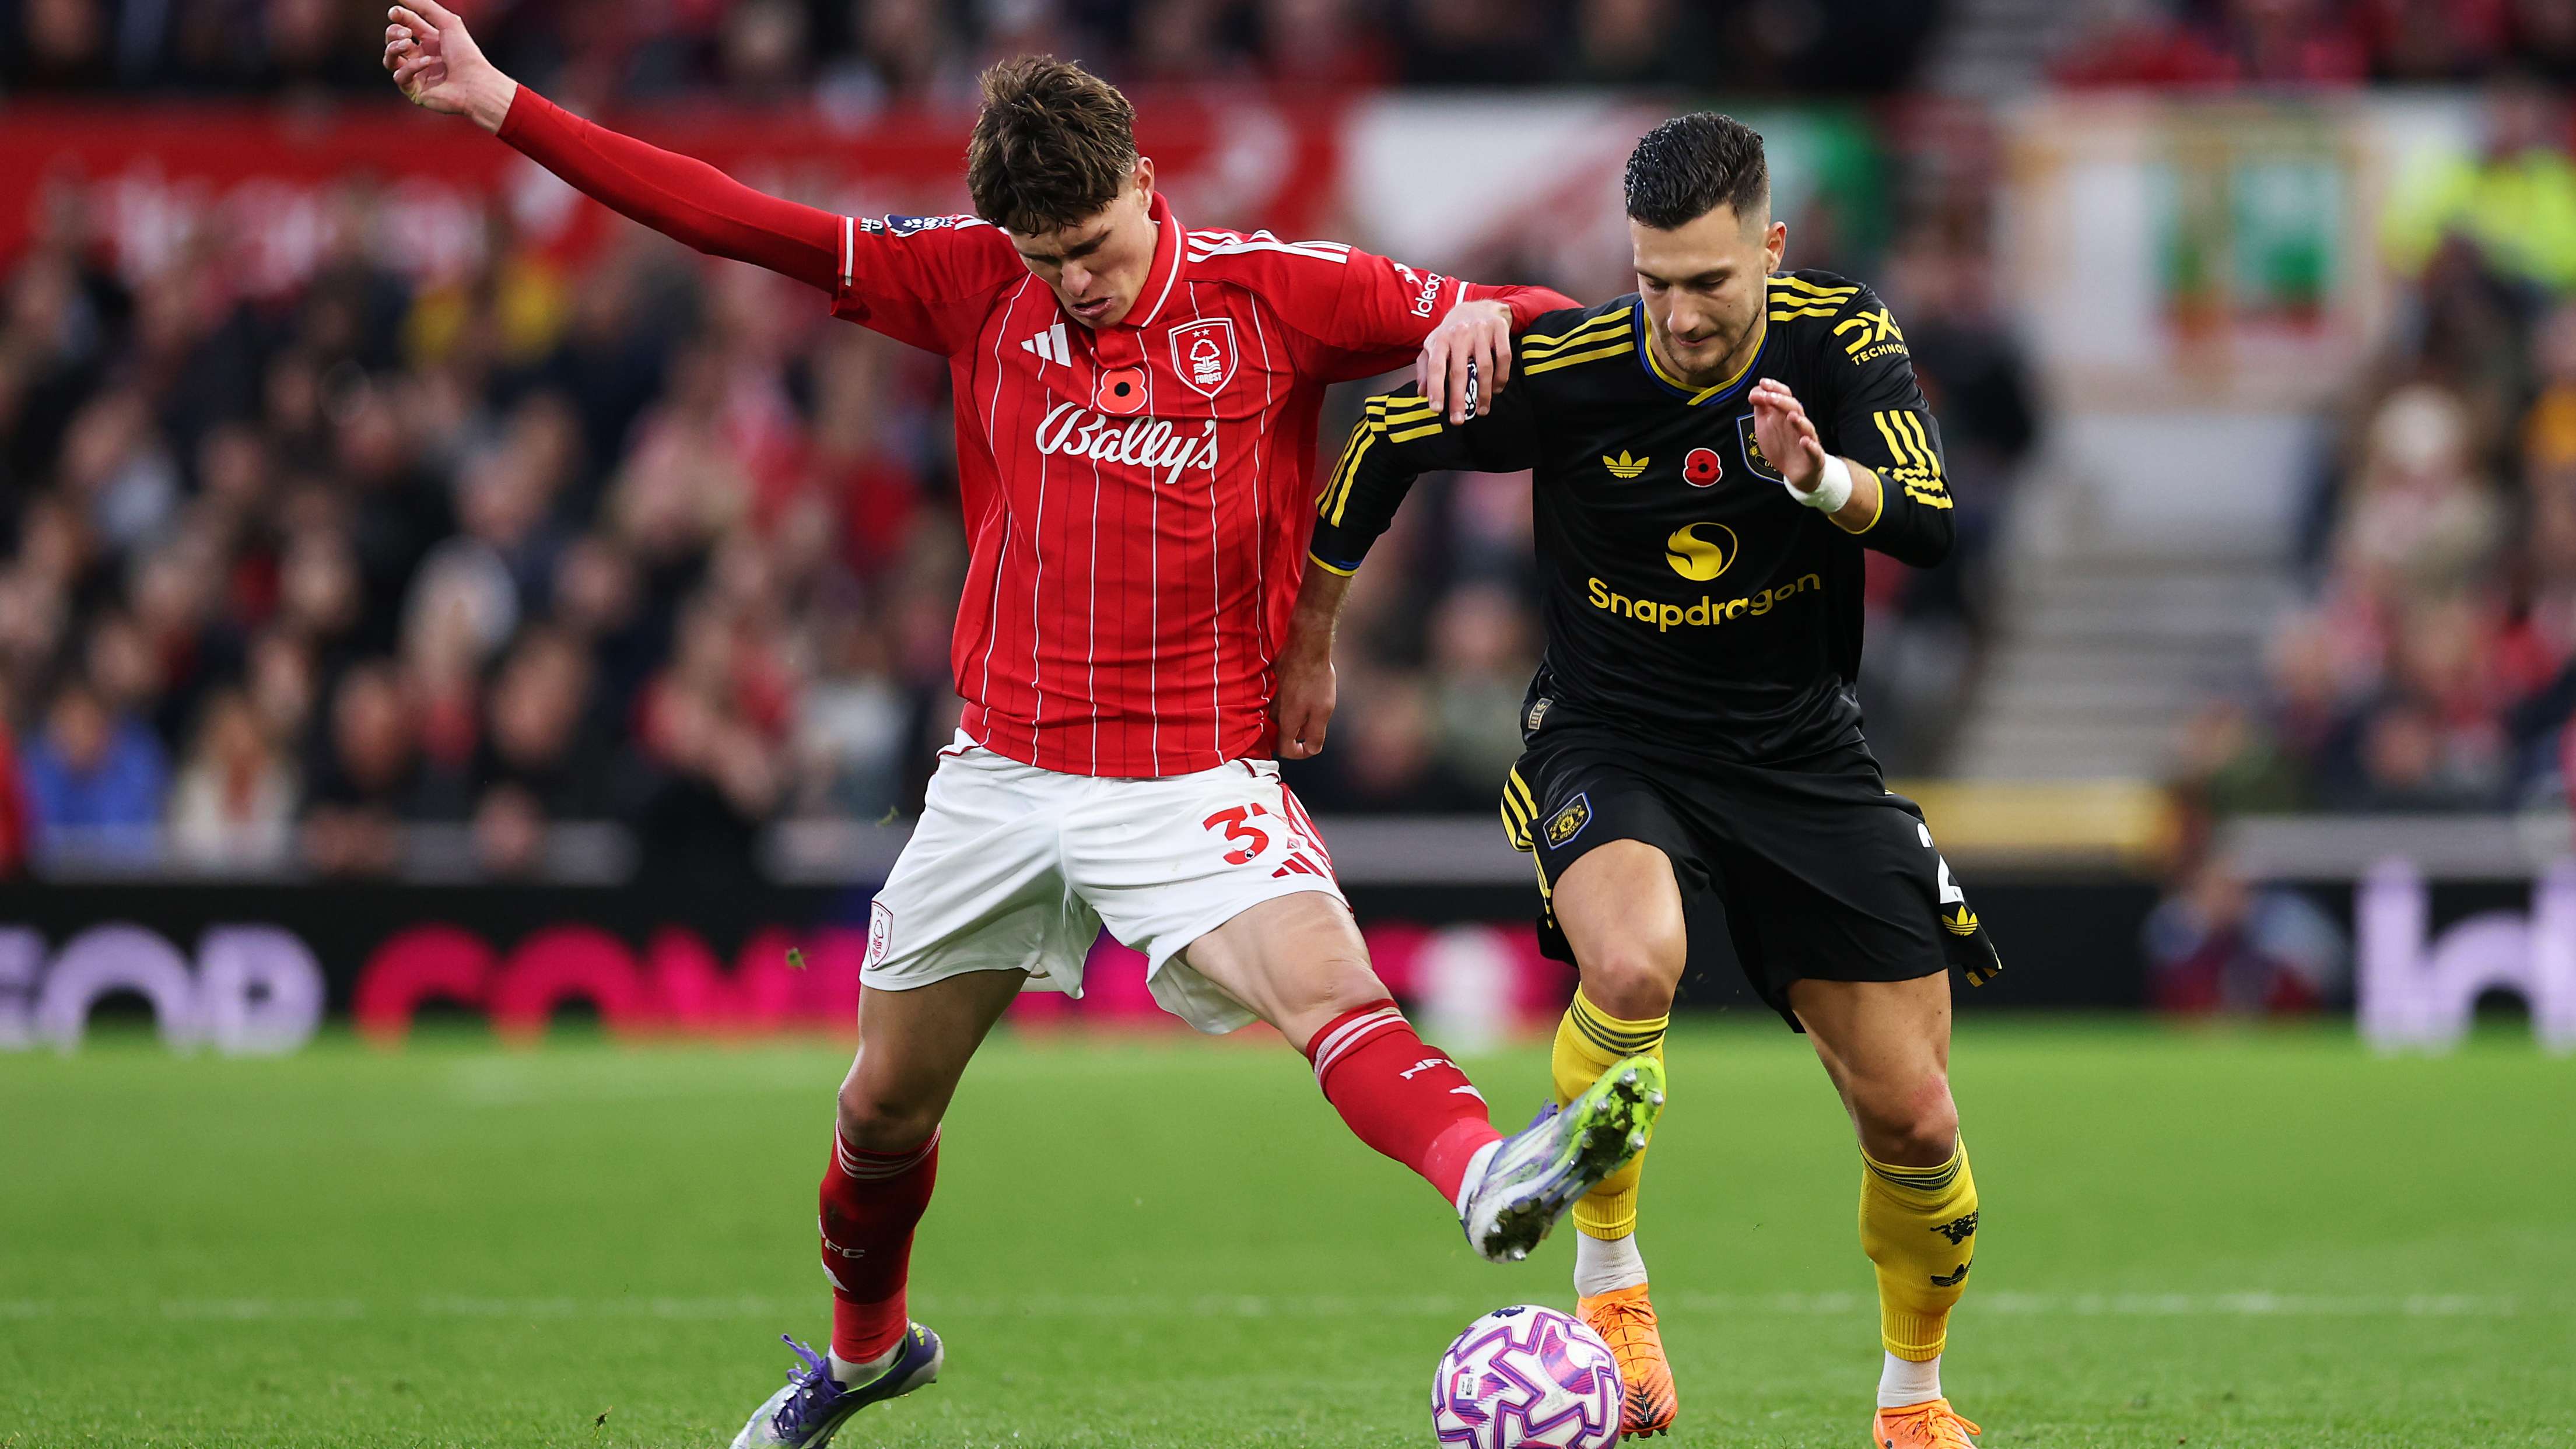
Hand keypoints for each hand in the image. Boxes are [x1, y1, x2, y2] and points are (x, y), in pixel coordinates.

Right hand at [384, 0, 515, 132]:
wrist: (476, 84)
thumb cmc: (466, 54)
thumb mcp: (447, 22)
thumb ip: (424, 6)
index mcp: (431, 41)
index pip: (406, 24)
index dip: (398, 17)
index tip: (395, 13)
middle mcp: (422, 57)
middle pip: (393, 40)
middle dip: (393, 33)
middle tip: (406, 34)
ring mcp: (417, 75)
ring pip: (390, 59)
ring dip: (394, 48)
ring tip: (407, 44)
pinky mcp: (415, 91)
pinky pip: (399, 76)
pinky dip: (411, 67)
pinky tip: (426, 63)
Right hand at [1275, 639, 1336, 759]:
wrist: (1306, 647)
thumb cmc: (1316, 679)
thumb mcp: (1323, 711)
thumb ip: (1316, 734)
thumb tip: (1311, 750)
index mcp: (1287, 721)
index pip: (1285, 749)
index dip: (1299, 753)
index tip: (1310, 747)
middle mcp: (1274, 712)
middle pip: (1281, 733)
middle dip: (1297, 734)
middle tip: (1314, 723)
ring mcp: (1271, 697)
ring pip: (1280, 717)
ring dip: (1294, 717)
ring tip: (1311, 704)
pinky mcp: (1272, 685)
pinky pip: (1278, 701)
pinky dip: (1289, 703)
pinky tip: (1303, 692)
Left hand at [1416, 298, 1512, 424]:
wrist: (1477, 306)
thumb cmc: (1452, 332)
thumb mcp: (1434, 345)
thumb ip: (1425, 368)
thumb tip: (1422, 392)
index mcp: (1441, 339)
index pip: (1436, 366)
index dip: (1436, 388)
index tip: (1436, 409)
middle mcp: (1460, 334)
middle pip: (1460, 371)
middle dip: (1458, 399)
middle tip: (1458, 421)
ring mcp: (1481, 331)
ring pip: (1484, 368)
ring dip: (1483, 393)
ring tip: (1481, 410)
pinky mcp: (1499, 330)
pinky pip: (1503, 358)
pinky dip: (1501, 377)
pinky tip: (1496, 390)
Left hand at [1749, 378, 1827, 490]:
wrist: (1796, 472)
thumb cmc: (1782, 445)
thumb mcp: (1765, 426)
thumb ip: (1761, 409)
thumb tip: (1754, 392)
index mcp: (1787, 415)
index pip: (1785, 397)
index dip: (1775, 389)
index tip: (1763, 383)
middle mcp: (1799, 424)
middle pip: (1795, 408)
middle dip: (1782, 401)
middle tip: (1769, 397)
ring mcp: (1808, 439)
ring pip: (1806, 427)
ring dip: (1799, 421)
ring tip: (1790, 416)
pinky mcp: (1814, 456)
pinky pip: (1814, 450)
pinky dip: (1810, 445)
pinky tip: (1804, 441)